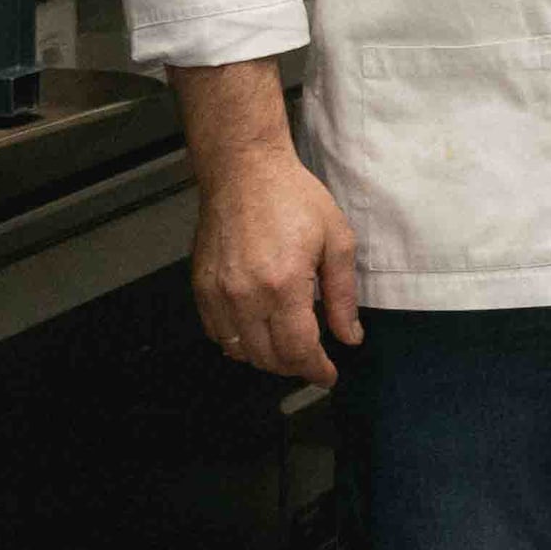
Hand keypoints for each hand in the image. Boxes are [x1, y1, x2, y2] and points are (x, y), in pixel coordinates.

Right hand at [193, 141, 363, 383]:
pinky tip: (259, 332)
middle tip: (314, 362)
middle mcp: (245, 296)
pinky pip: (218, 334)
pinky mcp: (200, 288)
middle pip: (268, 357)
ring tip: (289, 349)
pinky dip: (239, 344)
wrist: (244, 173)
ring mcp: (217, 294)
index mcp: (284, 285)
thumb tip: (349, 337)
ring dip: (267, 359)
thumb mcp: (337, 241)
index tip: (328, 376)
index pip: (298, 350)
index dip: (315, 370)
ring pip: (241, 352)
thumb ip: (343, 296)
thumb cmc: (294, 199)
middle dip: (295, 367)